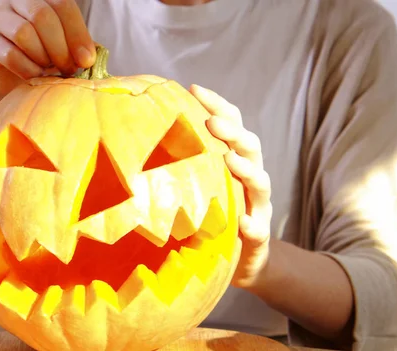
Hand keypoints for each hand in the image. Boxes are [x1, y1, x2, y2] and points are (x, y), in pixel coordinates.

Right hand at [0, 0, 96, 92]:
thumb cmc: (41, 54)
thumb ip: (76, 44)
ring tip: (49, 70)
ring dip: (42, 57)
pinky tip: (35, 75)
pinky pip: (10, 54)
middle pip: (42, 15)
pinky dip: (28, 69)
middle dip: (60, 48)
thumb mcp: (62, 44)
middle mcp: (16, 0)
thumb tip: (89, 56)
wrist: (8, 73)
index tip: (87, 60)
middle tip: (68, 69)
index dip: (77, 33)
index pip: (62, 4)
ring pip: (23, 33)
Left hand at [189, 84, 272, 289]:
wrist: (238, 260)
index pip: (231, 125)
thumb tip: (135, 136)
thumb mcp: (194, 185)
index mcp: (234, 161)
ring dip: (247, 170)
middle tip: (212, 123)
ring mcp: (257, 208)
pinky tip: (244, 222)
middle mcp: (249, 179)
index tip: (194, 88)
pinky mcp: (258, 238)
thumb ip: (179, 162)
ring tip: (230, 161)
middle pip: (250, 147)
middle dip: (233, 132)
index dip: (217, 105)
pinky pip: (260, 231)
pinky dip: (254, 225)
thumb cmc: (209, 215)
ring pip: (261, 183)